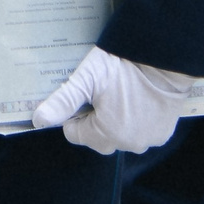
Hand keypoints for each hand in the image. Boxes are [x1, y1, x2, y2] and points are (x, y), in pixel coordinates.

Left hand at [31, 45, 197, 154]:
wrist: (164, 58)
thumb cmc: (124, 66)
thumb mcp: (87, 79)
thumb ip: (63, 101)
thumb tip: (39, 119)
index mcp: (107, 134)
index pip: (75, 134)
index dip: (74, 114)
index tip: (84, 96)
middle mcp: (129, 144)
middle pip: (97, 138)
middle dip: (94, 120)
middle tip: (102, 93)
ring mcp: (148, 140)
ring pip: (118, 137)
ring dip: (115, 122)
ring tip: (120, 94)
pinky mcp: (162, 134)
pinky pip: (139, 133)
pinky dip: (135, 122)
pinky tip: (136, 100)